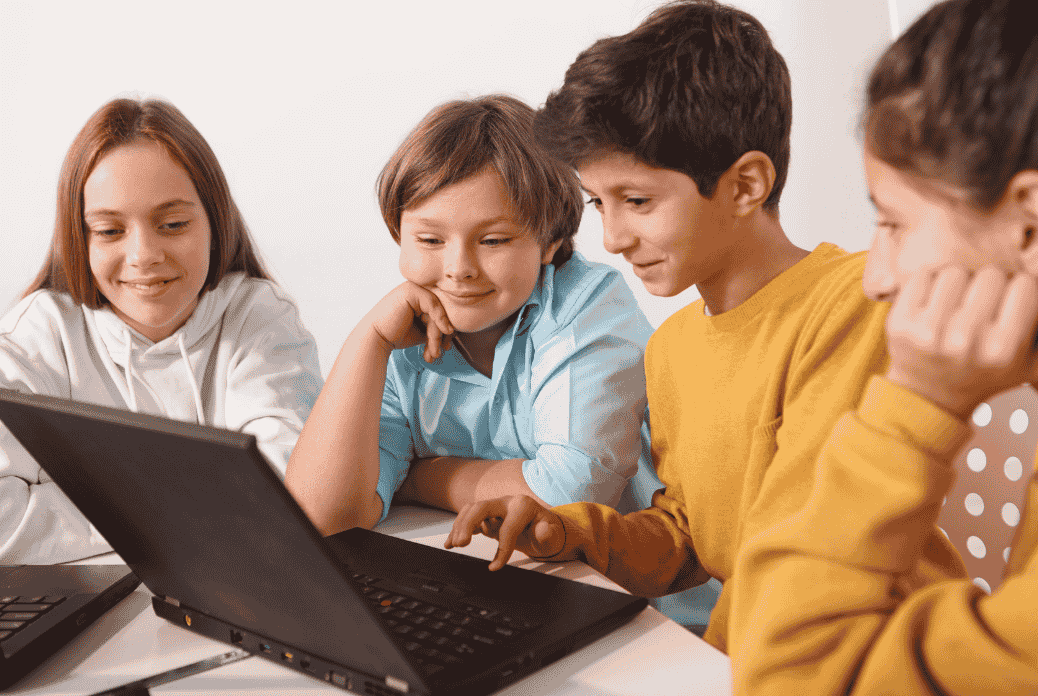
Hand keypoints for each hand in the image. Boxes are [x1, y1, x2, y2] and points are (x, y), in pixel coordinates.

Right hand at [367, 282, 453, 362]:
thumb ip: (436, 325)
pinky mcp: (411, 291)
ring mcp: (413, 288)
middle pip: (440, 310)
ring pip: (438, 311)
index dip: (445, 329)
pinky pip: (434, 306)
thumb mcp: (423, 330)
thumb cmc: (397, 336)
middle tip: (439, 352)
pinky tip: (443, 334)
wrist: (376, 340)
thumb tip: (455, 328)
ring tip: (434, 352)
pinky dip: (440, 321)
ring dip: (437, 335)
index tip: (446, 347)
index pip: (440, 310)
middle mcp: (416, 289)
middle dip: (442, 334)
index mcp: (418, 296)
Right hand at [445, 495, 564, 570]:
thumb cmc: (548, 532)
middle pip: (481, 508)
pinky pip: (469, 518)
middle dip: (468, 524)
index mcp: (523, 506)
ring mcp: (496, 508)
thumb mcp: (553, 536)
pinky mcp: (489, 516)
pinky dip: (458, 529)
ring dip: (460, 526)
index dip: (502, 549)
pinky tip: (451, 542)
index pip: (508, 527)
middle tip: (461, 544)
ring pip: (471, 510)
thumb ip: (548, 534)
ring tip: (455, 544)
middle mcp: (507, 502)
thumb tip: (543, 530)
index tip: (496, 567)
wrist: (545, 529)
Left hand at [884, 264, 1037, 417]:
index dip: (1020, 289)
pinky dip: (931, 283)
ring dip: (960, 282)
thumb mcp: (1027, 364)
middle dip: (990, 284)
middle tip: (983, 303)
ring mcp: (928, 331)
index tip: (1012, 300)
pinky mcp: (899, 323)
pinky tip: (935, 302)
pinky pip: (922, 277)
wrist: (930, 396)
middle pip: (990, 274)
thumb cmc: (983, 373)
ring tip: (959, 303)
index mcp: (1002, 349)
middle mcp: (964, 340)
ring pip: (955, 272)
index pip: (1025, 285)